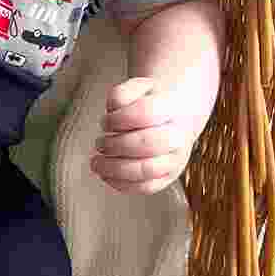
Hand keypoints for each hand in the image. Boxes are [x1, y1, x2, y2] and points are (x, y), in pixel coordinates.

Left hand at [90, 76, 199, 194]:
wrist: (177, 116)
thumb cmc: (151, 103)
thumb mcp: (137, 88)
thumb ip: (122, 93)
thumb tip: (113, 108)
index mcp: (171, 109)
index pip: (146, 113)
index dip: (119, 119)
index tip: (105, 122)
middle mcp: (177, 136)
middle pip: (146, 143)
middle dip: (115, 145)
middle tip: (100, 143)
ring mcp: (174, 159)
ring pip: (146, 170)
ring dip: (115, 168)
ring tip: (97, 162)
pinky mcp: (167, 177)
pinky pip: (146, 187)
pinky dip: (121, 184)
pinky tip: (106, 175)